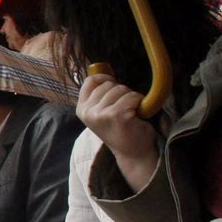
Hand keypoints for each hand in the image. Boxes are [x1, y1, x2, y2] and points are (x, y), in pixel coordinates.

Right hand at [77, 71, 160, 191]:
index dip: (104, 78)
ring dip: (131, 98)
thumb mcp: (101, 112)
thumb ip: (99, 95)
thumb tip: (101, 68)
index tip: (114, 85)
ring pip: (121, 89)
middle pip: (109, 84)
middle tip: (125, 109)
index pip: (90, 81)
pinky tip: (137, 116)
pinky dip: (139, 103)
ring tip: (131, 113)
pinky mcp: (116, 115)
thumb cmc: (120, 130)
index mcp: (81, 109)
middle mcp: (88, 112)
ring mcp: (101, 114)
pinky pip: (132, 97)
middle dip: (121, 92)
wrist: (133, 154)